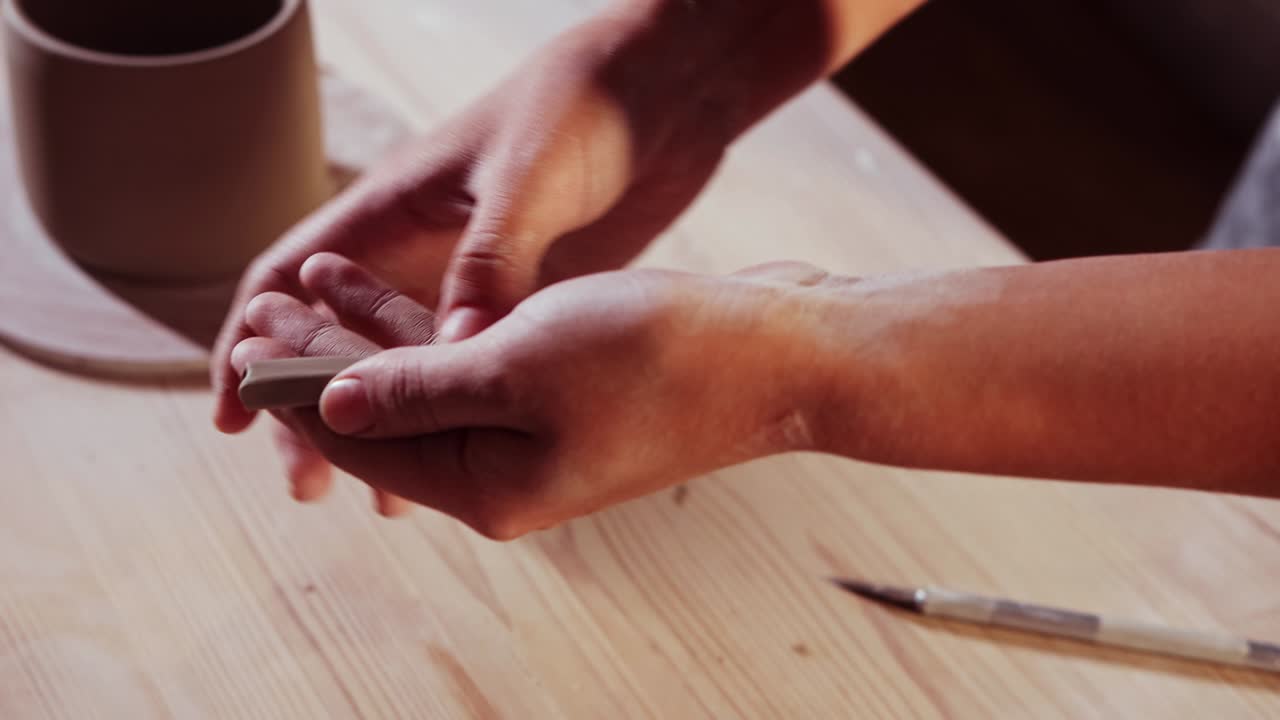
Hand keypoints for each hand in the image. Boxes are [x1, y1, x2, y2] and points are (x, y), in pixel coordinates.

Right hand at [212, 8, 734, 502]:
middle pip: (342, 341)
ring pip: (407, 366)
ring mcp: (472, 279)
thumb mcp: (526, 177)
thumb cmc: (581, 108)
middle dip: (318, 409)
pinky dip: (456, 415)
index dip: (252, 342)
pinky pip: (473, 369)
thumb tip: (454, 355)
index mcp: (393, 208)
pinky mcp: (524, 300)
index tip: (234, 415)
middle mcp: (422, 250)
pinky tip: (461, 462)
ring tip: (384, 500)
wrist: (661, 94)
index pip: (288, 276)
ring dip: (388, 425)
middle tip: (308, 484)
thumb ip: (490, 260)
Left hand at [233, 258, 830, 538]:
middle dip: (324, 362)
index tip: (247, 345)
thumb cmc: (661, 359)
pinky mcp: (565, 394)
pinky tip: (388, 293)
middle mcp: (509, 472)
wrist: (779, 353)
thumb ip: (416, 389)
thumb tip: (330, 409)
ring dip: (371, 334)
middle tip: (265, 309)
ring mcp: (539, 434)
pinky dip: (431, 329)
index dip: (300, 393)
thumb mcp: (517, 364)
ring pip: (431, 383)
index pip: (366, 445)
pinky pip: (477, 364)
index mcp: (491, 487)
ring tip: (313, 282)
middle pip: (391, 416)